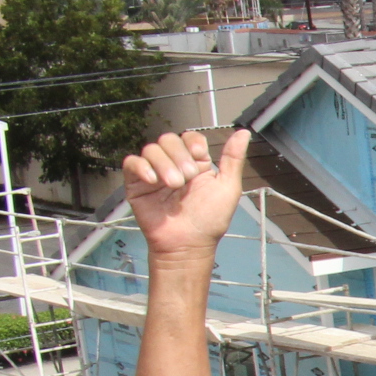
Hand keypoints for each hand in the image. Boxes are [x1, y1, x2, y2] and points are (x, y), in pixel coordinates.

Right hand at [123, 129, 248, 259]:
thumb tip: (243, 133)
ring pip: (151, 149)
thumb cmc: (209, 219)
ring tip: (174, 185)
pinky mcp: (137, 183)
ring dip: (164, 164)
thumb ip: (233, 159)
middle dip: (179, 156)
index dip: (192, 143)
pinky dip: (142, 167)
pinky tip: (154, 181)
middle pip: (169, 139)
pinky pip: (131, 162)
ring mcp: (154, 173)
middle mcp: (174, 164)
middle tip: (187, 178)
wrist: (188, 243)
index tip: (199, 157)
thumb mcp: (228, 187)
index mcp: (196, 163)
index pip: (189, 137)